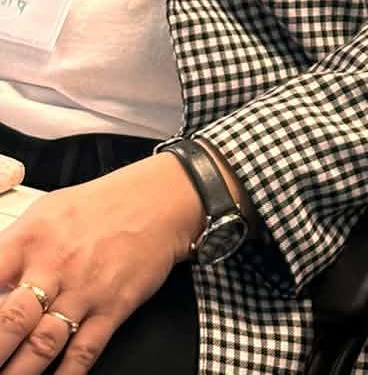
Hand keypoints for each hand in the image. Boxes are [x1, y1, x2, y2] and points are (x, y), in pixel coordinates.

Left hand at [0, 155, 204, 371]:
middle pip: (10, 321)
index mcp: (32, 238)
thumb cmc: (102, 206)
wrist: (162, 199)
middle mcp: (56, 265)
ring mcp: (85, 289)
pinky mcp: (113, 307)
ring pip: (42, 345)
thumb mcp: (48, 212)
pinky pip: (83, 351)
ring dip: (20, 372)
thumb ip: (14, 250)